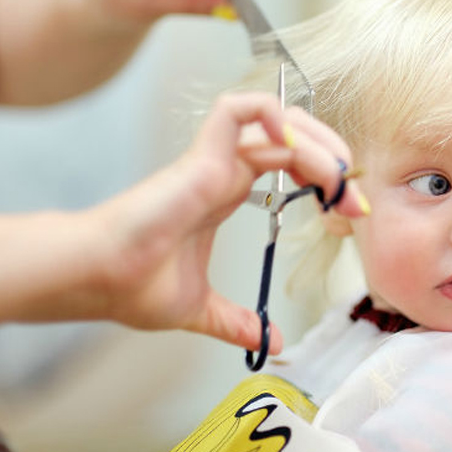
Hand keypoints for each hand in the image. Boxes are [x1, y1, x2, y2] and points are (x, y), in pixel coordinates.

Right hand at [92, 92, 367, 351]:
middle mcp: (225, 170)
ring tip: (337, 179)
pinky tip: (295, 146)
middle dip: (333, 157)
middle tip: (354, 196)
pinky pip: (238, 110)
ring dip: (318, 143)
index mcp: (227, 191)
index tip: (349, 211)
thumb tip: (270, 341)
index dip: (325, 177)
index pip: (289, 162)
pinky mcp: (201, 157)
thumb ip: (236, 322)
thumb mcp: (202, 310)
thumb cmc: (133, 285)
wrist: (97, 280)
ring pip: (277, 121)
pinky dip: (272, 114)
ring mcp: (214, 159)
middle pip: (292, 136)